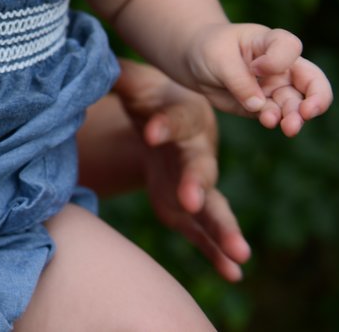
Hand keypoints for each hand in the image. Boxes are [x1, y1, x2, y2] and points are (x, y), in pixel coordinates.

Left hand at [112, 60, 251, 280]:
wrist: (168, 116)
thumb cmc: (151, 96)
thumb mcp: (135, 83)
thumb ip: (120, 77)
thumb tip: (98, 64)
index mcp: (185, 116)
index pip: (175, 120)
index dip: (164, 125)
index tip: (150, 131)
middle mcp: (198, 151)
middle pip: (200, 167)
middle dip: (196, 183)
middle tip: (190, 198)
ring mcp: (197, 183)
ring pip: (213, 206)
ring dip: (224, 229)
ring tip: (240, 253)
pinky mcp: (189, 208)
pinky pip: (205, 231)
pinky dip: (218, 252)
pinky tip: (233, 273)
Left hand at [189, 24, 331, 135]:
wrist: (194, 62)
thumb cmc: (209, 48)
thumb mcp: (217, 56)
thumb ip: (238, 79)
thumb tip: (258, 105)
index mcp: (272, 42)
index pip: (291, 47)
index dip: (279, 60)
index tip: (255, 67)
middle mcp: (281, 66)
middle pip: (312, 81)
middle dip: (316, 99)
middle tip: (306, 113)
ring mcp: (275, 88)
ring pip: (295, 104)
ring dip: (295, 117)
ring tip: (288, 127)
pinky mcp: (263, 106)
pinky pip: (275, 115)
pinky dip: (275, 120)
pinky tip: (268, 121)